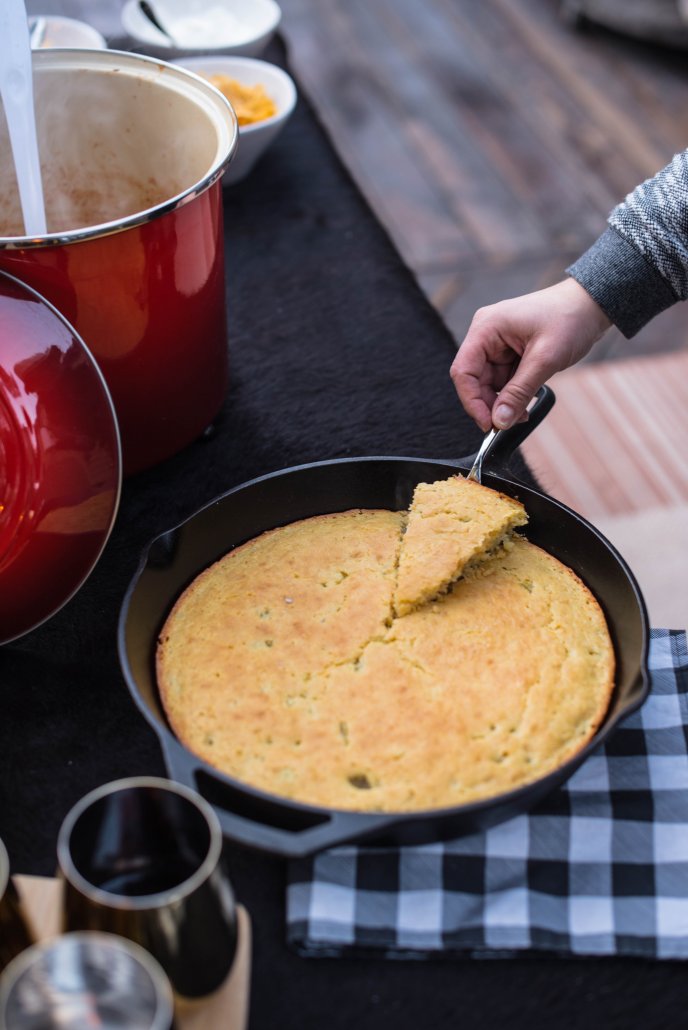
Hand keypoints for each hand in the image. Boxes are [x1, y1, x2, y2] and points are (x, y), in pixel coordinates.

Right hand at [449, 278, 611, 431]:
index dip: (472, 401)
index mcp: (486, 328)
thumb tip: (499, 421)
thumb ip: (519, 392)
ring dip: (504, 403)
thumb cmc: (569, 318)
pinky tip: (525, 403)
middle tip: (509, 423)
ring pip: (489, 384)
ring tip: (523, 413)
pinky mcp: (509, 353)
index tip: (488, 424)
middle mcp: (486, 336)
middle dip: (491, 404)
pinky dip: (513, 395)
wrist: (591, 305)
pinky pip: (503, 381)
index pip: (463, 371)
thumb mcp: (545, 359)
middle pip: (475, 381)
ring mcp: (497, 344)